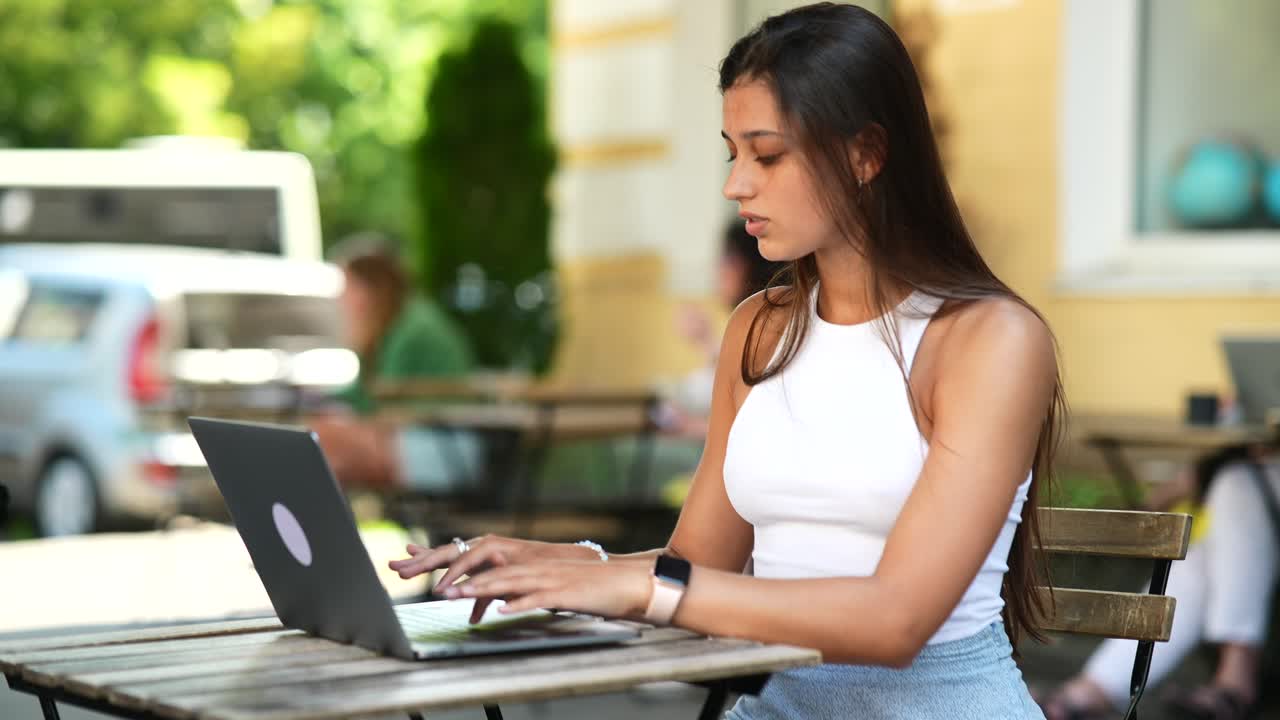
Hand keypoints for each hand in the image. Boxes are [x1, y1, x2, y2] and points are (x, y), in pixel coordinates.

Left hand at [441, 558, 652, 619]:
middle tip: (439, 590)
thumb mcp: (558, 586)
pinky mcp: (566, 593)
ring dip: (483, 590)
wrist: (629, 581)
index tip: (444, 580)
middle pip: (496, 574)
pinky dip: (519, 603)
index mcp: (538, 567)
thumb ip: (532, 590)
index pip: (496, 569)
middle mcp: (541, 569)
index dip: (470, 572)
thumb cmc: (596, 587)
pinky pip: (538, 598)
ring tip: (459, 595)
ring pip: (511, 583)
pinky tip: (503, 610)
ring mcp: (552, 580)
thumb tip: (507, 600)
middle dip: (466, 582)